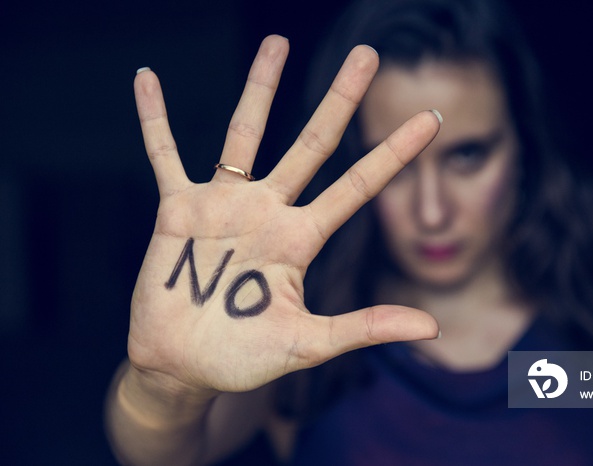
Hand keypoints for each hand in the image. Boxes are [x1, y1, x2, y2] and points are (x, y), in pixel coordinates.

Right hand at [128, 35, 440, 395]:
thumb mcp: (308, 343)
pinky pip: (164, 155)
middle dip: (339, 100)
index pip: (357, 186)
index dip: (394, 153)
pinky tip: (148, 80)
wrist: (182, 366)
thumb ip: (364, 328)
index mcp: (301, 239)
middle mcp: (269, 212)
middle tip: (367, 54)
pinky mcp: (178, 210)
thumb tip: (432, 329)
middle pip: (311, 144)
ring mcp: (224, 206)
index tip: (432, 120)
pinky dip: (154, 120)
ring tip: (276, 43)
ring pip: (244, 134)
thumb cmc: (243, 358)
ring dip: (259, 88)